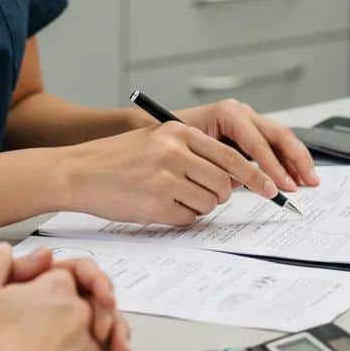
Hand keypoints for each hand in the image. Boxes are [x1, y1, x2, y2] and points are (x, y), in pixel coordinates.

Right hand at [63, 120, 281, 224]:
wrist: (78, 172)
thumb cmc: (117, 159)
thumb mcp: (156, 141)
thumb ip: (191, 150)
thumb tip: (232, 173)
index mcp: (179, 132)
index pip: (231, 155)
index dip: (255, 175)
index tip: (271, 188)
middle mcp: (175, 152)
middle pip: (225, 183)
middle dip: (221, 194)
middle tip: (206, 195)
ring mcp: (166, 179)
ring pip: (209, 202)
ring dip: (199, 205)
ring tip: (172, 196)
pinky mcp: (157, 204)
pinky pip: (189, 218)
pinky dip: (180, 216)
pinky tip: (158, 205)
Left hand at [176, 99, 319, 191]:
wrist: (156, 125)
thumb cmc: (170, 136)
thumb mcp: (192, 149)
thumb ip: (220, 164)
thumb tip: (239, 182)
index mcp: (227, 113)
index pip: (257, 141)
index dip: (271, 166)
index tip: (280, 187)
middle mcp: (241, 113)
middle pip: (277, 134)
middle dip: (294, 160)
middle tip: (306, 182)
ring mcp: (247, 120)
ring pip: (280, 137)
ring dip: (296, 160)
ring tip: (308, 180)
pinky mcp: (249, 131)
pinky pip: (273, 144)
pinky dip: (286, 160)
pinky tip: (295, 176)